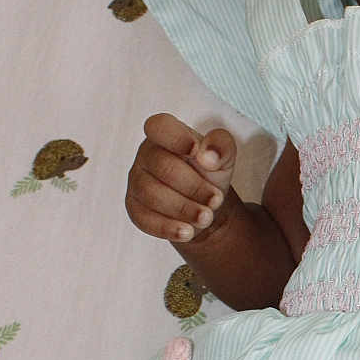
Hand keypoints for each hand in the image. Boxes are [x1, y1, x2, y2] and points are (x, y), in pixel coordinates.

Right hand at [125, 113, 236, 242]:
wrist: (206, 205)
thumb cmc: (210, 173)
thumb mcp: (225, 157)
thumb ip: (221, 146)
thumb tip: (208, 155)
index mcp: (166, 135)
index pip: (159, 126)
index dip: (176, 138)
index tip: (196, 151)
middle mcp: (147, 155)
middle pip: (162, 167)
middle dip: (193, 186)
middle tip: (216, 200)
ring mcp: (137, 181)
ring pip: (152, 194)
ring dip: (183, 209)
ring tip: (206, 217)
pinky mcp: (135, 207)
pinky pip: (144, 218)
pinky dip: (168, 227)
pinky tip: (188, 232)